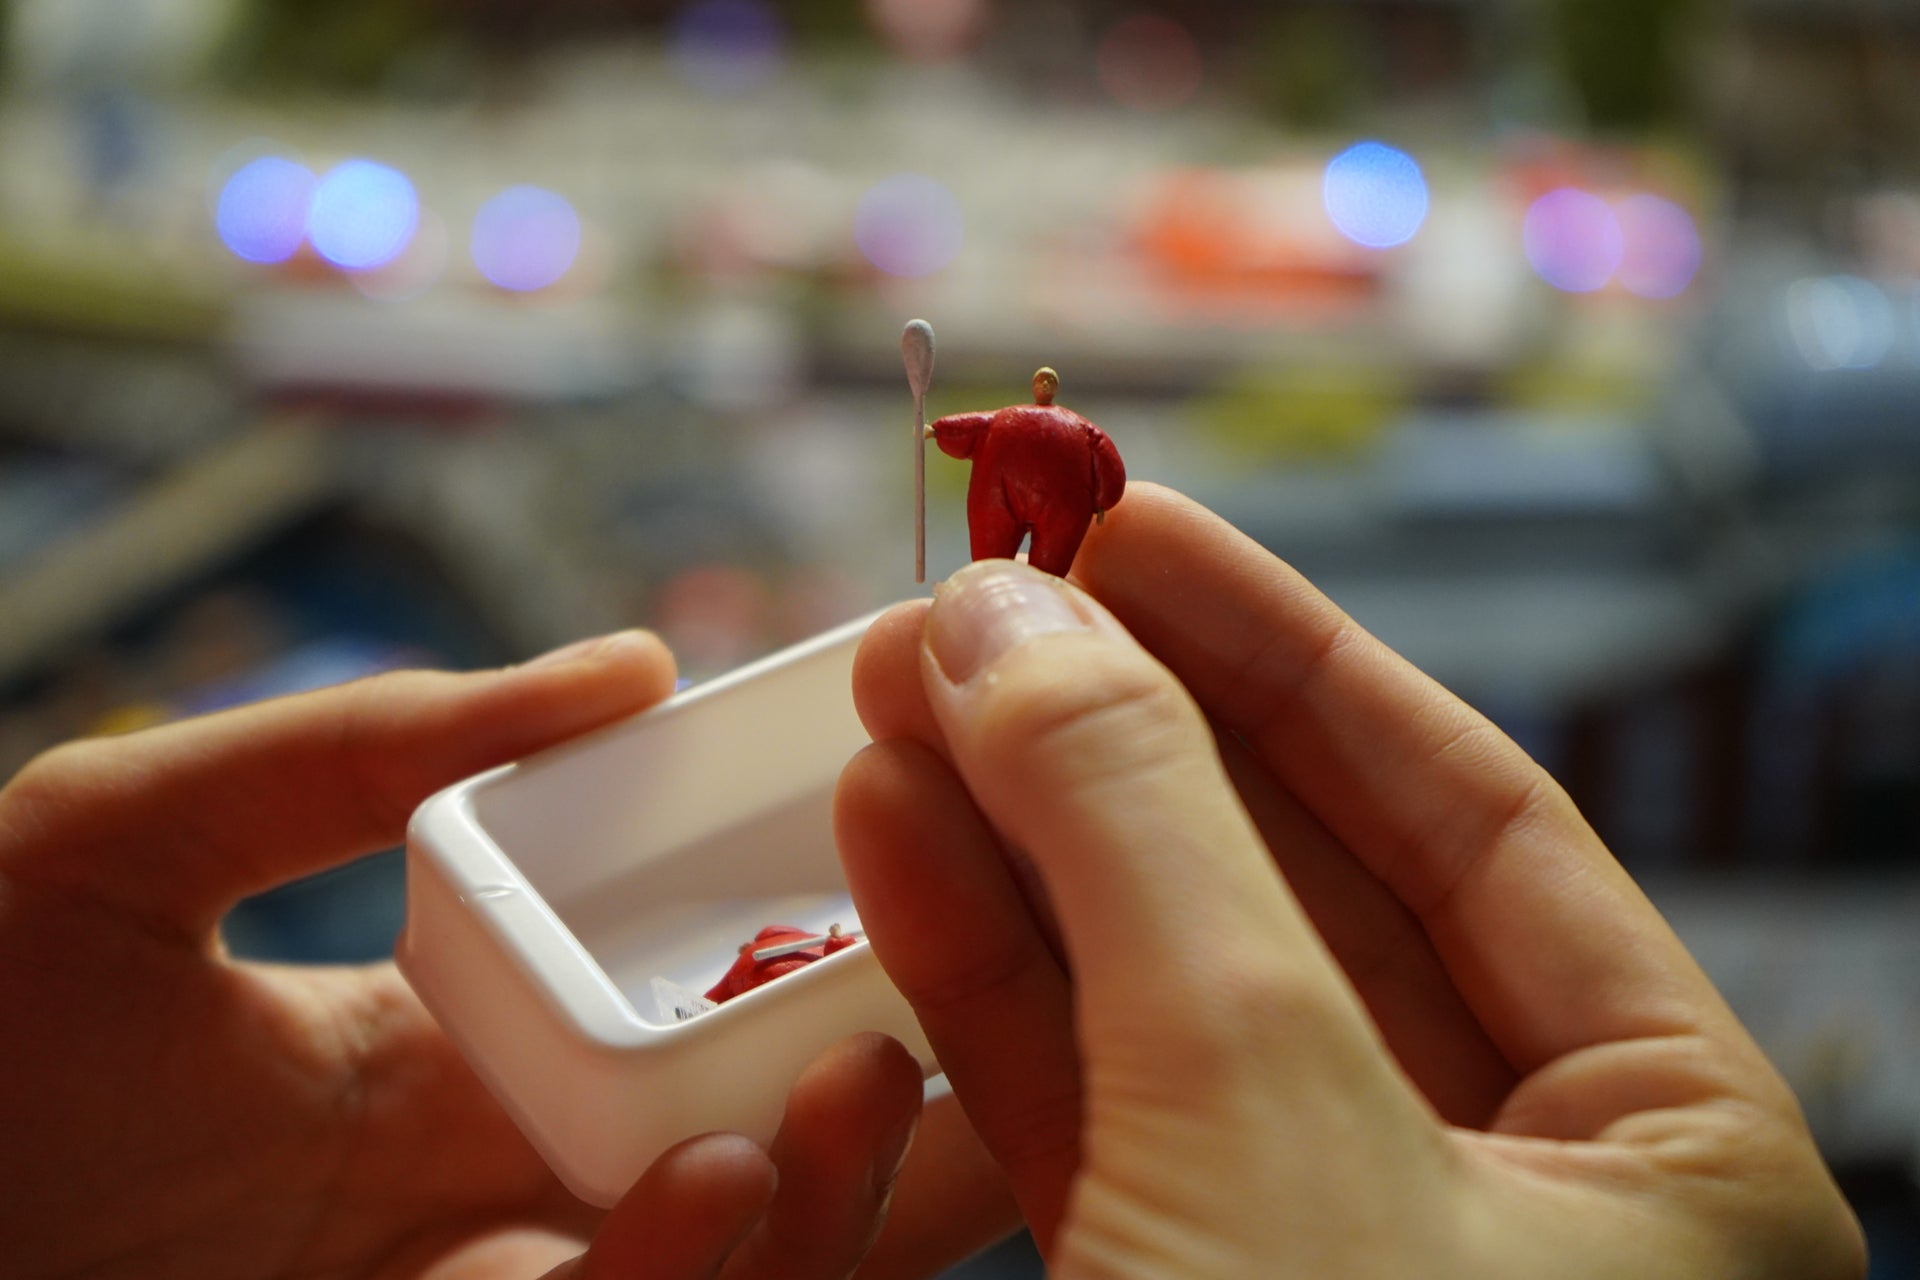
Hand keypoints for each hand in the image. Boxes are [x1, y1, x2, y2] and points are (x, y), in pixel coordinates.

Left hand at [0, 634, 1016, 1278]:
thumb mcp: (125, 836)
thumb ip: (363, 747)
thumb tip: (634, 661)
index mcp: (461, 1052)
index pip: (705, 1008)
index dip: (843, 952)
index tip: (954, 866)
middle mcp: (497, 1192)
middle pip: (761, 1160)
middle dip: (909, 1105)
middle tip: (1038, 1005)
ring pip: (724, 1271)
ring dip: (828, 1201)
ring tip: (868, 1083)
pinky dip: (685, 1275)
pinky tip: (714, 1177)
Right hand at [836, 484, 1865, 1277]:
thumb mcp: (1267, 1128)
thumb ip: (1146, 845)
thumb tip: (1012, 618)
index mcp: (1669, 1162)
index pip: (1462, 811)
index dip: (1277, 646)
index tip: (1123, 522)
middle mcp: (1512, 1213)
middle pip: (1291, 891)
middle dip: (1116, 739)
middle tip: (971, 604)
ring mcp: (1324, 1274)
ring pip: (1158, 1003)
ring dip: (1016, 849)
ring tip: (894, 710)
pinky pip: (1076, 1124)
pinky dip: (977, 991)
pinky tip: (893, 860)